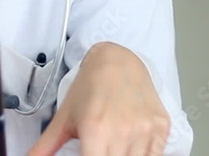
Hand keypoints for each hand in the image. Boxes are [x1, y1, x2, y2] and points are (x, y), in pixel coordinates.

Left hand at [28, 42, 169, 155]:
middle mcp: (123, 132)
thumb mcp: (64, 117)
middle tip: (96, 150)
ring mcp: (146, 131)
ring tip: (110, 148)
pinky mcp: (162, 129)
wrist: (118, 61)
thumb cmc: (89, 88)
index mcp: (95, 130)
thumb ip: (45, 146)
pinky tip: (128, 149)